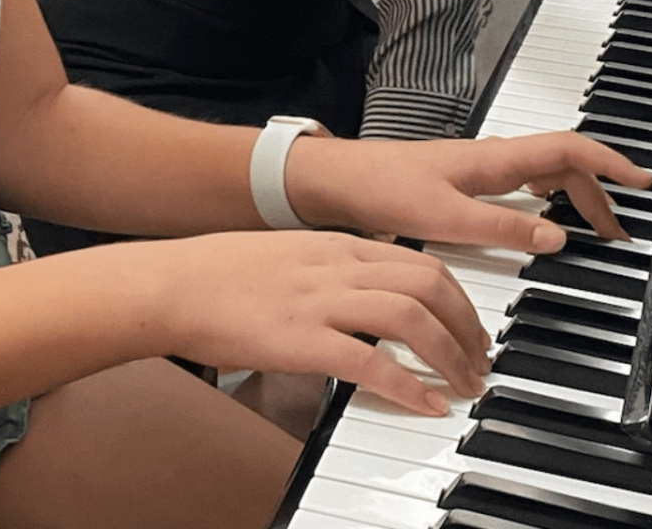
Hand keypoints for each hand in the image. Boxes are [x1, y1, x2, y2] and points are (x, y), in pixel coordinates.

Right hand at [142, 230, 490, 416]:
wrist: (172, 284)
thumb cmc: (220, 275)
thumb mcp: (289, 255)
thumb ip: (330, 270)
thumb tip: (362, 294)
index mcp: (337, 246)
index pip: (420, 262)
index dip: (458, 298)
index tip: (470, 327)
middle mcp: (337, 267)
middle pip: (428, 284)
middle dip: (467, 325)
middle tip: (479, 359)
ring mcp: (320, 301)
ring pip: (410, 317)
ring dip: (449, 354)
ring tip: (464, 385)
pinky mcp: (301, 340)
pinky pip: (370, 362)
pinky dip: (407, 385)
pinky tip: (425, 405)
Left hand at [286, 131, 651, 252]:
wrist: (339, 181)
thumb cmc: (382, 189)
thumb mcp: (446, 218)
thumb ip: (503, 229)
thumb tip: (556, 237)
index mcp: (494, 160)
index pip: (568, 149)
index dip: (609, 161)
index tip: (639, 179)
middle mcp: (491, 158)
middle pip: (563, 166)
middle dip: (598, 192)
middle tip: (619, 229)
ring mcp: (480, 169)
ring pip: (544, 175)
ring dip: (575, 197)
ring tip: (593, 227)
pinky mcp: (466, 182)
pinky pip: (522, 185)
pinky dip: (547, 200)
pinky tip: (544, 219)